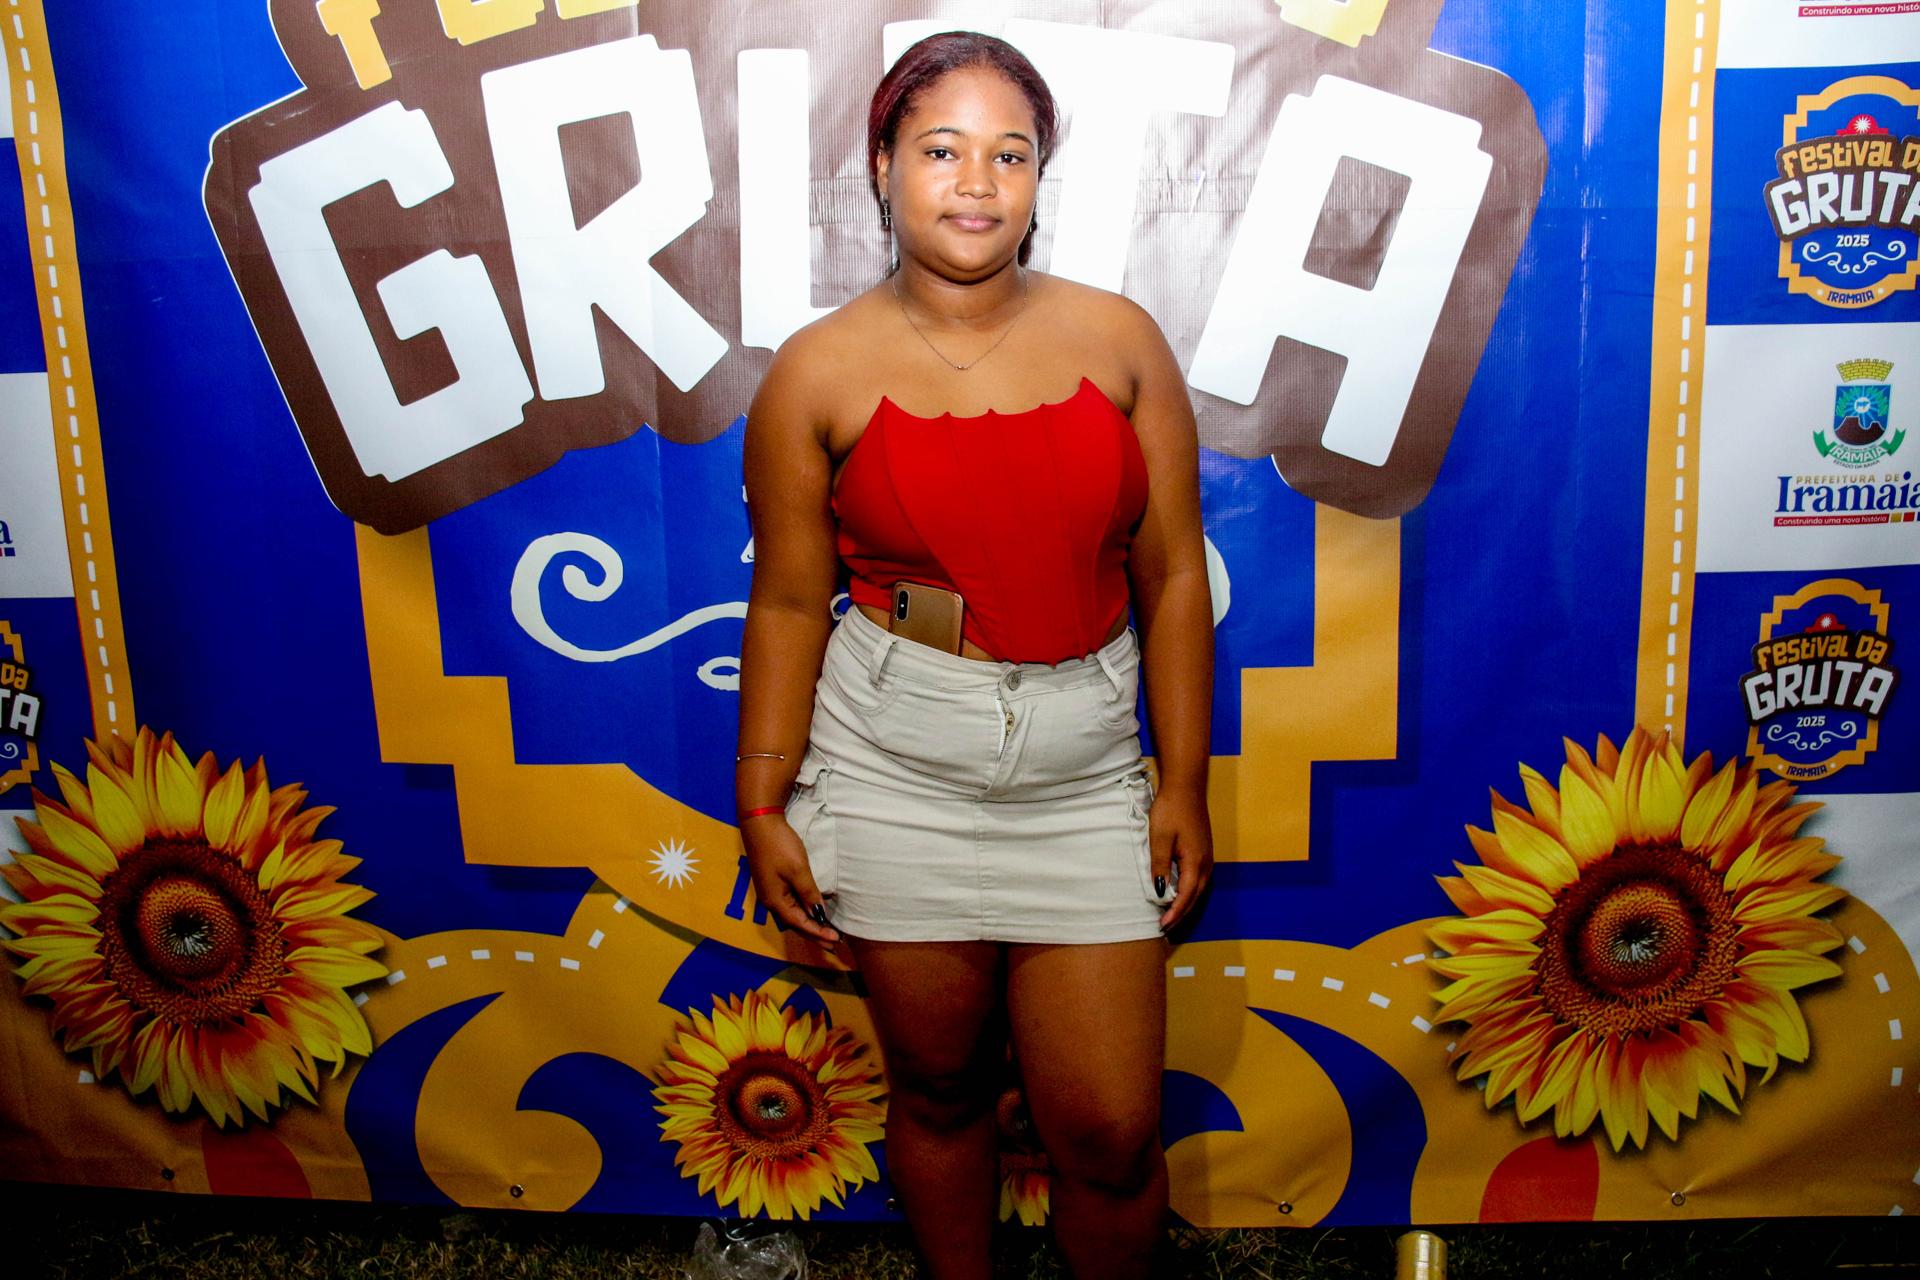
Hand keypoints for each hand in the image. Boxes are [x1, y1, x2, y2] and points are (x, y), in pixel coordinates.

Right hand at [742, 815, 841, 948]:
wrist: (759, 823)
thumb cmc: (779, 846)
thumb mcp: (798, 871)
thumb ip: (809, 894)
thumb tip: (819, 913)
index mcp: (775, 901)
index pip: (800, 924)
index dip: (818, 933)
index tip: (836, 939)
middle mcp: (771, 901)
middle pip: (795, 924)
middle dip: (814, 934)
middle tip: (833, 944)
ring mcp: (771, 892)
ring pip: (792, 914)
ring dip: (809, 924)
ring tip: (825, 932)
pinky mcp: (774, 883)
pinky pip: (790, 904)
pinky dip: (803, 911)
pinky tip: (813, 912)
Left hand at [1149, 784, 1212, 931]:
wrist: (1186, 786)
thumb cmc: (1171, 809)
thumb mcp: (1160, 838)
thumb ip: (1160, 866)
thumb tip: (1161, 892)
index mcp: (1195, 861)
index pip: (1185, 896)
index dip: (1174, 913)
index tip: (1163, 926)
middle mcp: (1206, 863)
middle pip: (1195, 896)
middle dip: (1181, 913)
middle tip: (1165, 927)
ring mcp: (1207, 856)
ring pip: (1198, 888)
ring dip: (1185, 903)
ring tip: (1171, 915)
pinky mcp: (1203, 850)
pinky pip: (1198, 878)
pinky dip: (1189, 890)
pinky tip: (1178, 892)